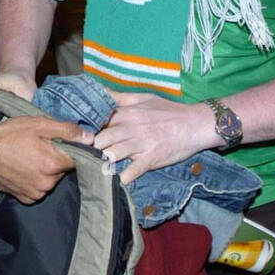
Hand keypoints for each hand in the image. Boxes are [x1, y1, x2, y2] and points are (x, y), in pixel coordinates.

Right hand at [0, 116, 89, 203]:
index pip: (77, 159)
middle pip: (63, 169)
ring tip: (30, 156)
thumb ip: (67, 131)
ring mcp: (36, 192)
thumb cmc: (9, 135)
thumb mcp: (39, 124)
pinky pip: (39, 188)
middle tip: (40, 146)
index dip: (72, 149)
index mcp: (54, 164)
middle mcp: (48, 183)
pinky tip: (24, 167)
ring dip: (45, 169)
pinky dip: (35, 179)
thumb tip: (90, 138)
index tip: (61, 143)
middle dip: (56, 158)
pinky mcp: (25, 198)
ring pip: (51, 179)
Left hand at [92, 91, 214, 184]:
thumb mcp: (144, 98)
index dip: (87, 130)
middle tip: (81, 156)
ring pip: (113, 154)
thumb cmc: (169, 111)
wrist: (196, 124)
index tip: (78, 137)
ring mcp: (141, 144)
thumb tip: (100, 91)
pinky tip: (113, 183)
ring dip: (101, 162)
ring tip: (91, 169)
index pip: (100, 120)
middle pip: (101, 139)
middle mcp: (131, 127)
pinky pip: (132, 171)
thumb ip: (121, 97)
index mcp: (128, 113)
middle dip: (89, 148)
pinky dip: (122, 179)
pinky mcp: (151, 159)